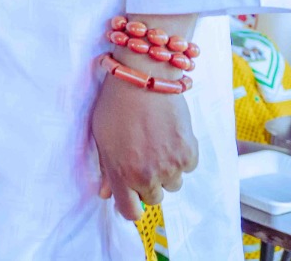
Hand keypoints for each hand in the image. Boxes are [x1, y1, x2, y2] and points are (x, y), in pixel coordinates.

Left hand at [91, 71, 198, 219]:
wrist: (143, 79)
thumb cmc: (117, 104)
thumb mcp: (102, 137)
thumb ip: (106, 169)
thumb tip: (105, 194)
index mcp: (121, 174)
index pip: (130, 212)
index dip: (132, 205)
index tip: (132, 195)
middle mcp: (146, 176)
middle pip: (153, 198)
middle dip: (148, 183)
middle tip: (144, 158)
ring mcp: (169, 167)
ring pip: (173, 183)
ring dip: (167, 170)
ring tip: (157, 143)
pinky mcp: (188, 154)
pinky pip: (188, 167)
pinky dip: (182, 156)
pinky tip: (170, 135)